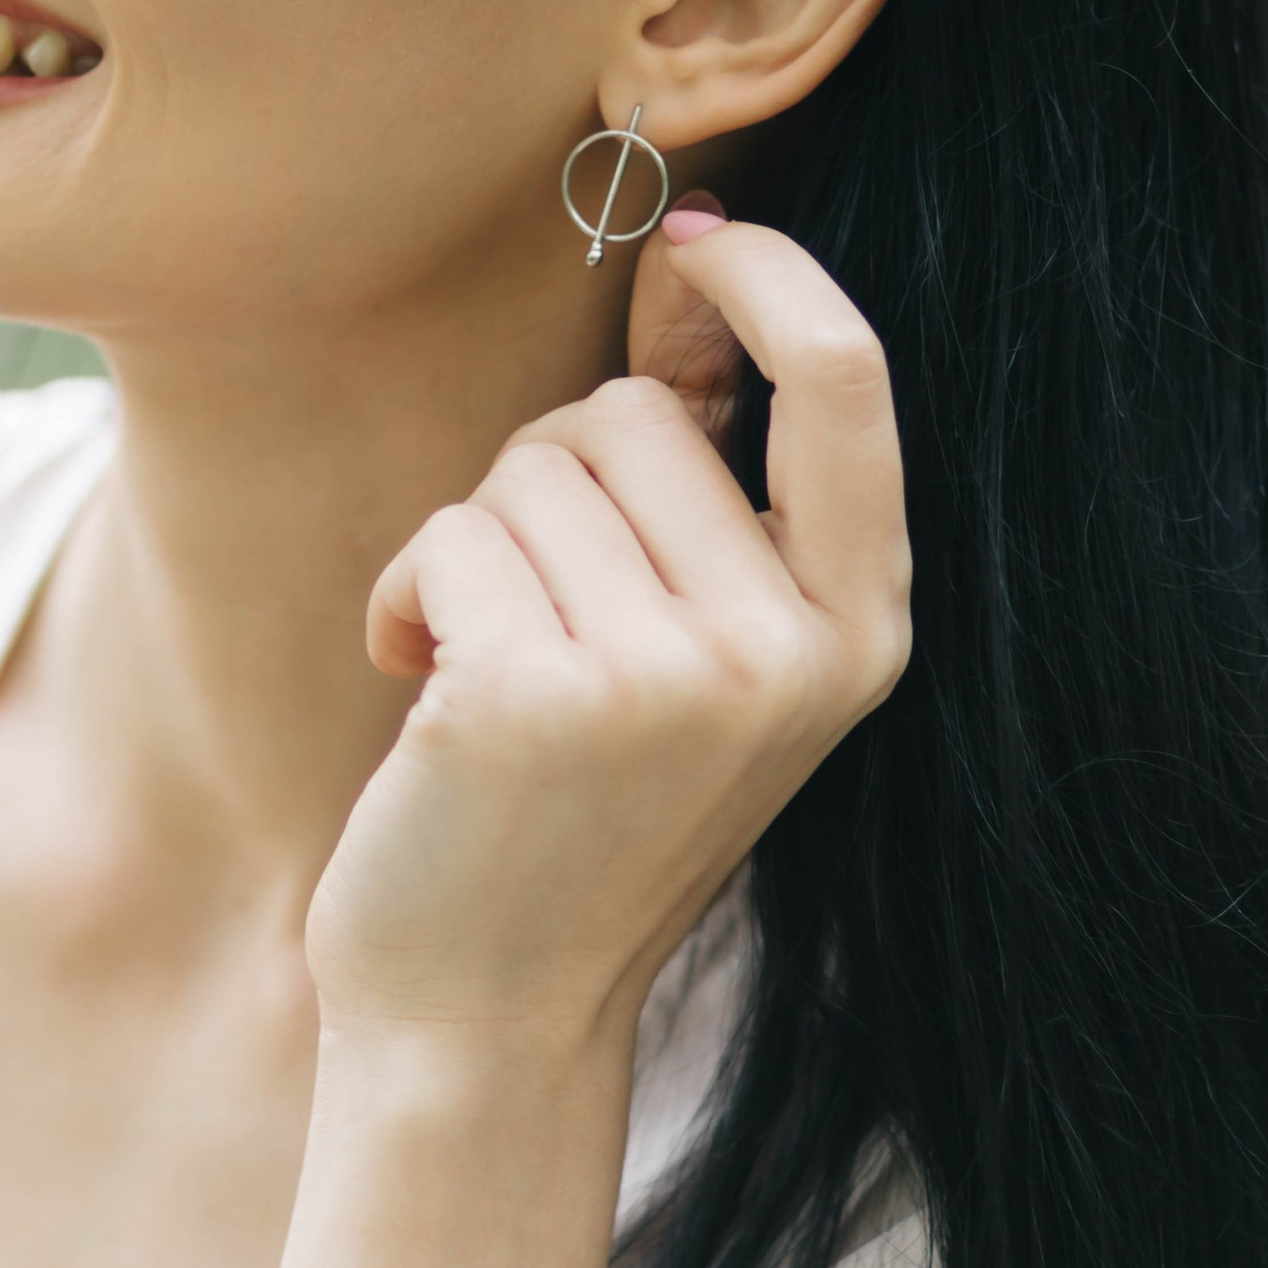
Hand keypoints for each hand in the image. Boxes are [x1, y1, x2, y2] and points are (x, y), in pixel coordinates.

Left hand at [303, 212, 911, 1052]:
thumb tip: (696, 276)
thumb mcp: (709, 665)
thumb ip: (722, 502)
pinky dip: (406, 593)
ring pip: (531, 467)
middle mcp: (790, 650)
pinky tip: (420, 693)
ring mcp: (672, 674)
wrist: (487, 1022)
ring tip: (480, 673)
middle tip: (533, 617)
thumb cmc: (577, 818)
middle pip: (633, 413)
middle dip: (548, 478)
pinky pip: (451, 533)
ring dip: (471, 547)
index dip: (770, 279)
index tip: (691, 246)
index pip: (852, 380)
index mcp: (862, 633)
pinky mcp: (542, 693)